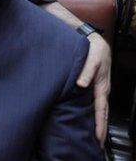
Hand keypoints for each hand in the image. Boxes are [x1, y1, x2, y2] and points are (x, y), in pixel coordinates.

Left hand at [76, 32, 110, 146]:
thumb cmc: (93, 49)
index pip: (101, 109)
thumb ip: (85, 71)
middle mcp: (101, 89)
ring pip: (99, 108)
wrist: (94, 40)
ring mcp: (98, 87)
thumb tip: (81, 84)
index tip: (98, 136)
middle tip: (98, 142)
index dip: (99, 123)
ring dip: (98, 121)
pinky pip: (95, 102)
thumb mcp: (91, 59)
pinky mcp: (93, 84)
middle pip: (102, 112)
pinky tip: (90, 116)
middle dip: (101, 127)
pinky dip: (95, 112)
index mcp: (101, 86)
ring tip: (95, 134)